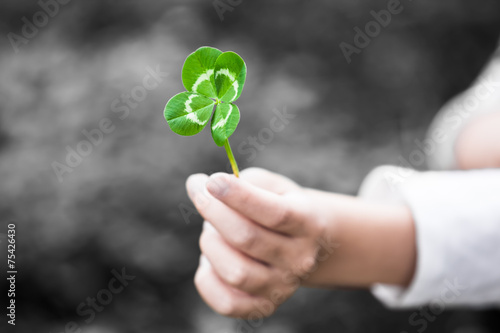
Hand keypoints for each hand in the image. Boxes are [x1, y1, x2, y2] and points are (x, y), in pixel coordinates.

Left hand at [186, 168, 327, 317]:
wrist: (303, 245)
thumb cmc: (279, 206)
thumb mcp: (272, 186)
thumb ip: (242, 182)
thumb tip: (198, 186)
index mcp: (308, 224)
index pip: (275, 213)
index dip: (240, 196)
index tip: (212, 180)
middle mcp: (300, 260)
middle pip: (248, 239)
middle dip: (214, 212)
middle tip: (200, 193)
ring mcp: (283, 288)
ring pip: (234, 271)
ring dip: (211, 244)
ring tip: (212, 231)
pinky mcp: (264, 307)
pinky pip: (226, 302)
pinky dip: (207, 278)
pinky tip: (211, 259)